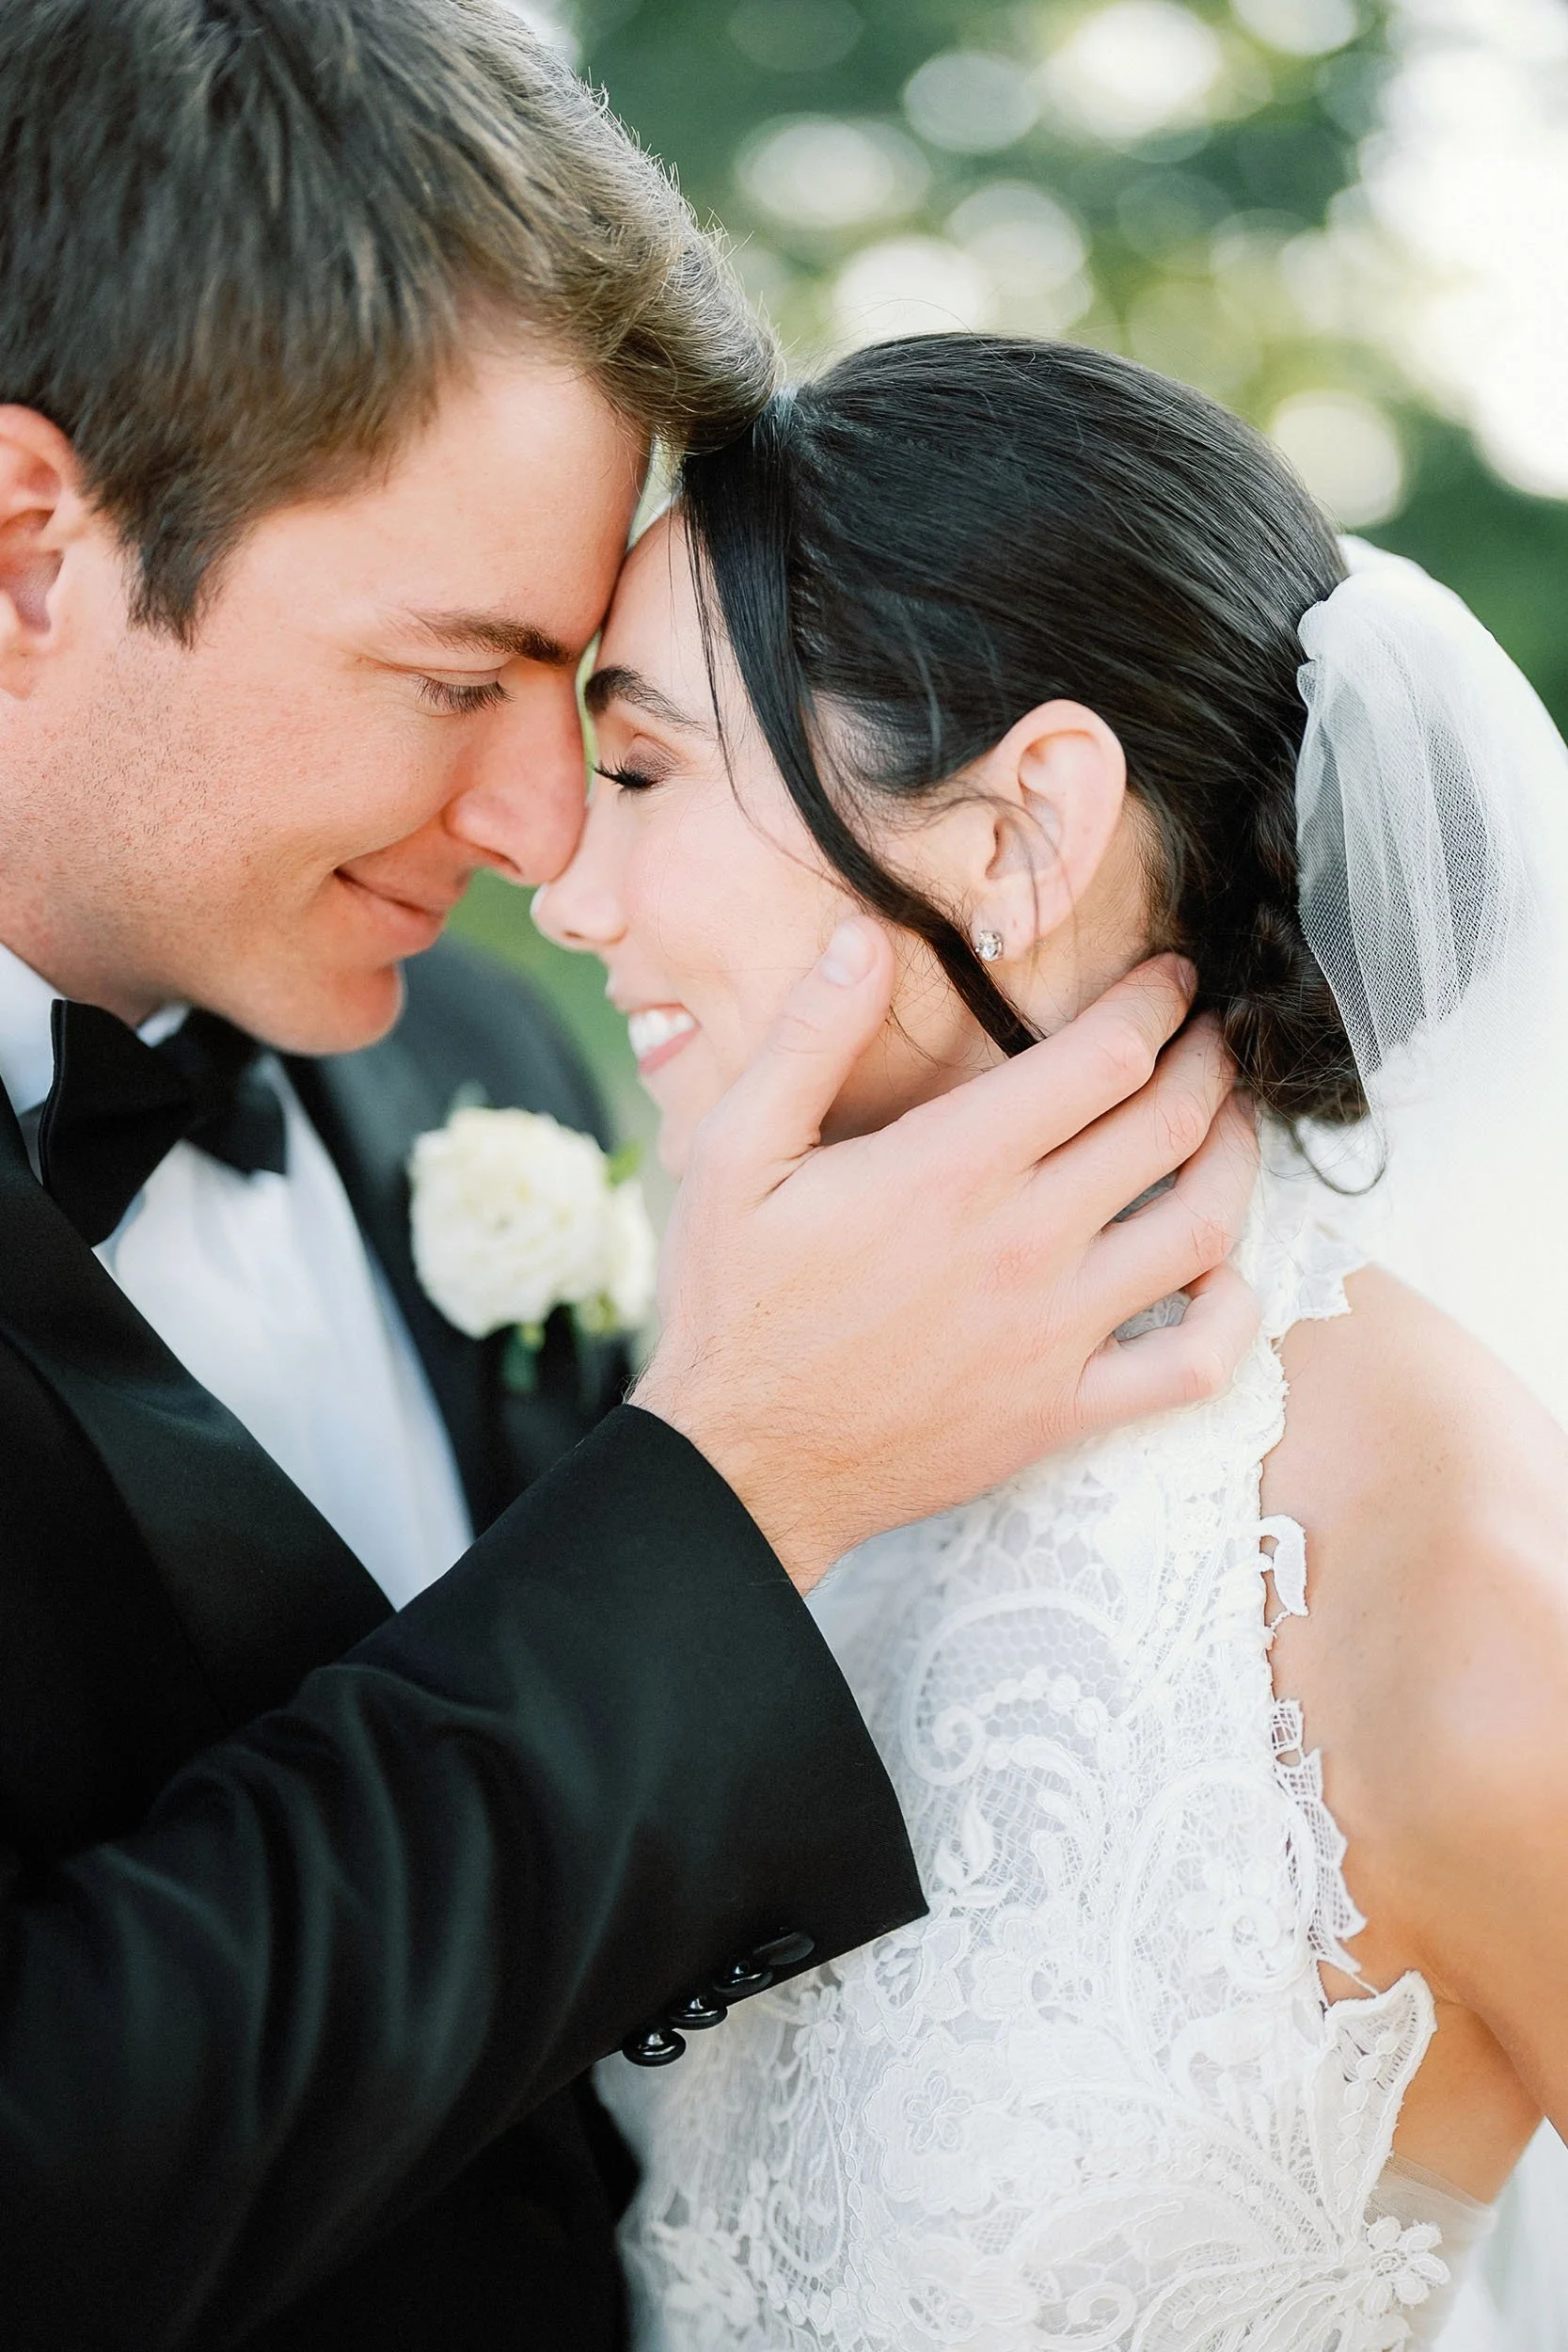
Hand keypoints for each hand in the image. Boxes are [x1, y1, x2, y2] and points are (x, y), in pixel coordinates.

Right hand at [633, 918, 1257, 1588]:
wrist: (742, 1464)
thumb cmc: (734, 1307)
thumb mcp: (732, 1155)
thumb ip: (806, 1040)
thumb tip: (863, 938)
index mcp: (950, 1169)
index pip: (1104, 1058)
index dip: (1155, 1001)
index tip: (1171, 978)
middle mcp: (1022, 1244)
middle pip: (1169, 1125)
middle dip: (1208, 1060)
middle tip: (1213, 1033)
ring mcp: (1054, 1333)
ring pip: (1203, 1228)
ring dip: (1237, 1158)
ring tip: (1233, 1121)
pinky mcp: (1063, 1409)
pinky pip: (1191, 1362)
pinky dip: (1233, 1313)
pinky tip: (1224, 1273)